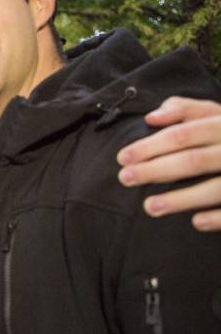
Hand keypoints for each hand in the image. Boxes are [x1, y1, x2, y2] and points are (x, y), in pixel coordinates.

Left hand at [117, 97, 220, 230]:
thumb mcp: (216, 113)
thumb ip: (185, 110)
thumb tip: (151, 117)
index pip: (182, 134)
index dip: (150, 146)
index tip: (122, 158)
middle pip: (193, 160)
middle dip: (156, 170)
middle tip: (125, 179)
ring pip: (216, 188)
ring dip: (182, 199)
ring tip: (149, 207)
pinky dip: (219, 217)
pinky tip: (196, 222)